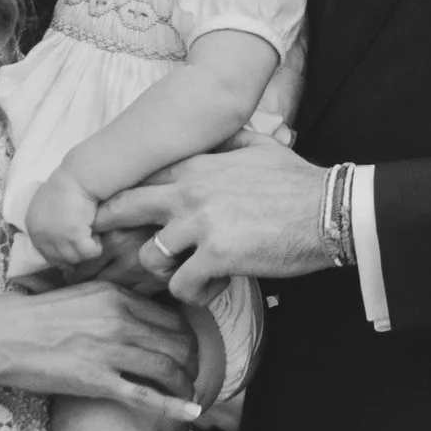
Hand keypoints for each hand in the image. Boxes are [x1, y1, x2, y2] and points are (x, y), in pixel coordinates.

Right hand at [0, 279, 204, 421]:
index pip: (171, 317)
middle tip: (196, 375)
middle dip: (193, 362)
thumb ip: (112, 302)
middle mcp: (118, 319)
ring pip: (167, 368)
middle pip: (177, 342)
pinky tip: (190, 411)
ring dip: (186, 384)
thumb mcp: (79, 295)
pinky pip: (145, 396)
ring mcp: (108, 351)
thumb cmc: (33, 317)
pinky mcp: (95, 381)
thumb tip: (138, 314)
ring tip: (190, 394)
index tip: (191, 351)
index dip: (188, 337)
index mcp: (115, 296)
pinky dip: (172, 405)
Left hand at [20, 168, 105, 273]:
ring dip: (86, 251)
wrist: (79, 176)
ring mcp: (56, 236)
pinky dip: (96, 247)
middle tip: (87, 244)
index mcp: (33, 227)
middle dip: (75, 254)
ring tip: (93, 238)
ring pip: (75, 258)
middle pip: (61, 259)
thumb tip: (59, 240)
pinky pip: (89, 252)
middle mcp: (40, 234)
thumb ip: (49, 224)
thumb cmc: (69, 186)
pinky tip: (98, 237)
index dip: (64, 254)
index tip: (76, 250)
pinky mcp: (73, 235)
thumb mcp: (49, 205)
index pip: (46, 253)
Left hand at [101, 144, 339, 297]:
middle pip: (124, 210)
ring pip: (149, 257)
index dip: (120, 199)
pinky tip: (218, 285)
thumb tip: (218, 137)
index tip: (113, 214)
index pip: (138, 179)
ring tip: (192, 272)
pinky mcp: (216, 255)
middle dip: (109, 230)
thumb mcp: (259, 146)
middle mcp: (190, 191)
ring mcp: (200, 223)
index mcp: (196, 166)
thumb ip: (228, 143)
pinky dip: (197, 294)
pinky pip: (182, 287)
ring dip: (168, 272)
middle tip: (101, 250)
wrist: (330, 210)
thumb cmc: (297, 182)